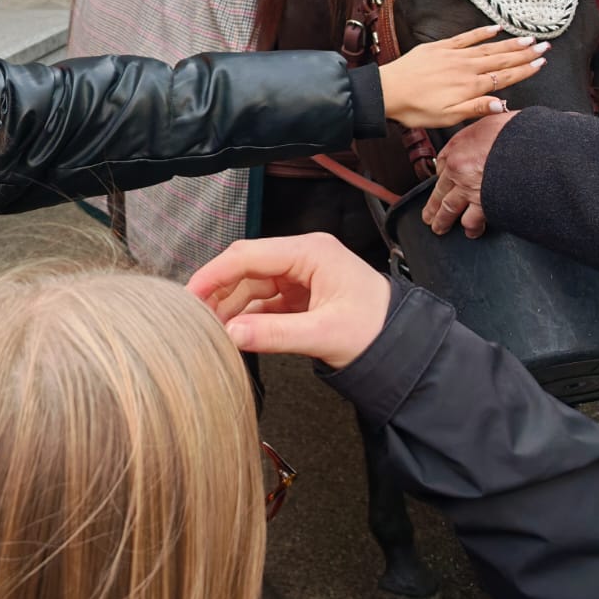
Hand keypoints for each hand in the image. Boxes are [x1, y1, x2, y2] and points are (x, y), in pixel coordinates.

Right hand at [185, 232, 392, 368]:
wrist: (408, 346)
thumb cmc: (378, 331)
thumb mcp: (325, 335)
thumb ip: (274, 335)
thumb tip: (230, 334)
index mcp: (310, 252)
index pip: (248, 255)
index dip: (214, 273)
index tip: (189, 294)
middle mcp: (303, 257)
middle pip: (246, 268)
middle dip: (218, 290)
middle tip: (193, 315)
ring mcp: (301, 275)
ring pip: (252, 285)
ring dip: (231, 306)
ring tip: (209, 329)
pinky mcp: (302, 294)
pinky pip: (265, 301)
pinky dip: (247, 316)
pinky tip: (233, 331)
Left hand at [379, 25, 545, 127]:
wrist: (386, 91)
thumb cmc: (415, 109)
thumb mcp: (447, 117)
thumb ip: (476, 109)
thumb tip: (503, 104)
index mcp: (470, 86)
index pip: (505, 77)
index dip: (525, 70)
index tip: (541, 63)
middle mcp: (466, 68)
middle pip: (502, 59)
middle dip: (525, 53)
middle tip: (545, 46)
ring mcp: (453, 55)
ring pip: (488, 47)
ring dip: (510, 43)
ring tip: (529, 38)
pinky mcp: (439, 47)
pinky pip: (465, 37)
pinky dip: (481, 32)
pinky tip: (495, 28)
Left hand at [423, 111, 516, 236]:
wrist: (531, 144)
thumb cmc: (514, 131)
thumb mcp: (492, 120)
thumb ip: (484, 132)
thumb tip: (488, 135)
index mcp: (458, 146)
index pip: (442, 164)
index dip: (442, 176)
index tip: (441, 183)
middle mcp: (458, 169)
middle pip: (440, 191)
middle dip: (433, 206)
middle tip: (428, 216)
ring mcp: (469, 188)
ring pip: (449, 209)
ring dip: (443, 220)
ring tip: (440, 228)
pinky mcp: (483, 203)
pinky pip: (472, 220)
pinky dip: (471, 227)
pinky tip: (471, 231)